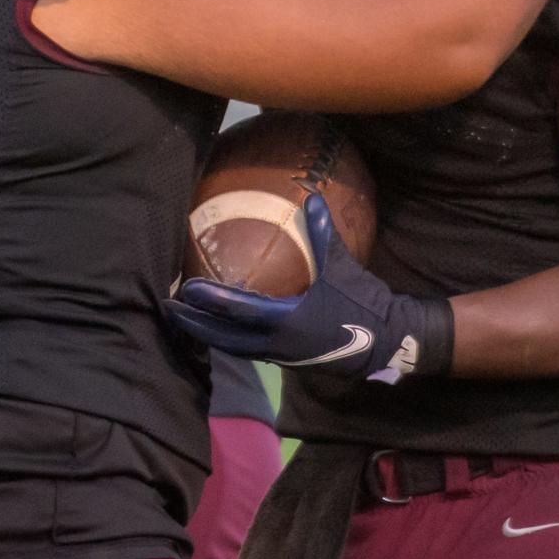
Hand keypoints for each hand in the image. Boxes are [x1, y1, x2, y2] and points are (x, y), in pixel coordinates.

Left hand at [166, 194, 453, 381]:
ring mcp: (281, 356)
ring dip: (208, 334)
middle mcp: (277, 344)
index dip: (211, 300)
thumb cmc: (364, 304)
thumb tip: (312, 197)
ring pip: (234, 348)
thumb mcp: (343, 268)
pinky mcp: (288, 360)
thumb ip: (323, 234)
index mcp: (287, 321)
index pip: (238, 310)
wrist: (389, 342)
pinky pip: (249, 350)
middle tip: (168, 308)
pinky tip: (220, 329)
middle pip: (224, 337)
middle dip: (195, 324)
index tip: (186, 288)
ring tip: (186, 319)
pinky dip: (229, 340)